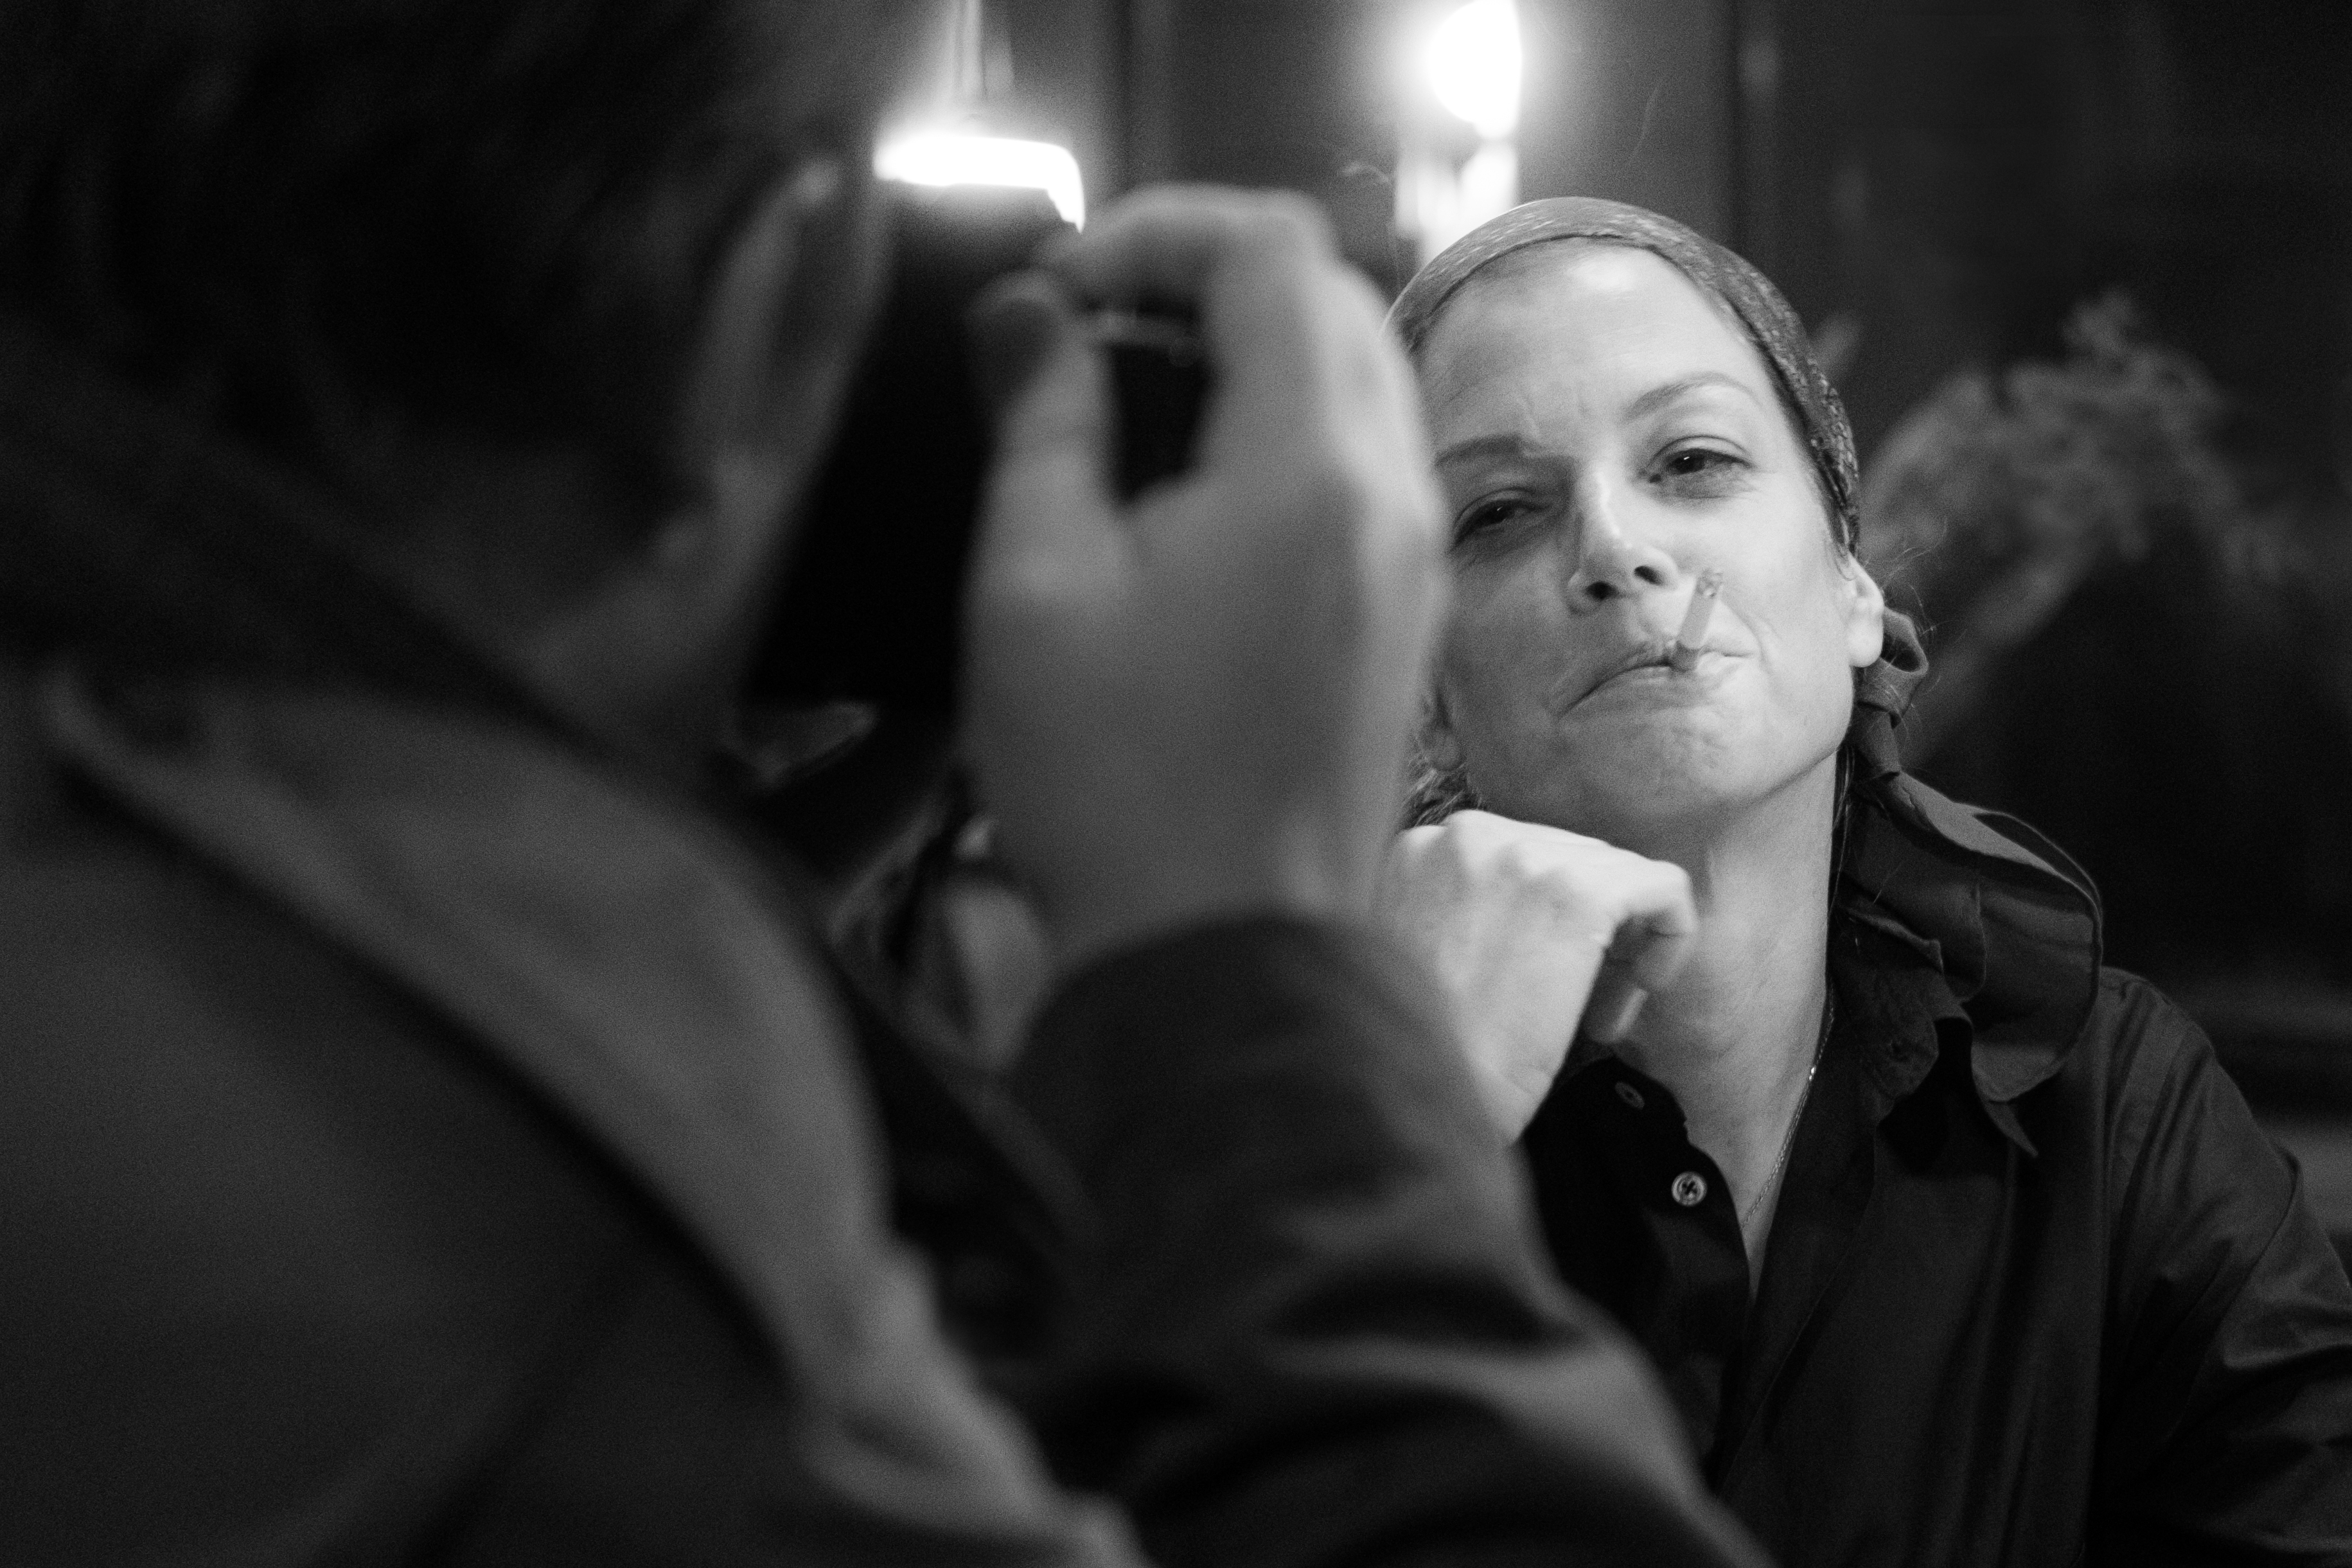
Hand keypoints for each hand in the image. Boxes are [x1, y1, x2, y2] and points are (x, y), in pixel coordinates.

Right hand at [963, 187, 1445, 967]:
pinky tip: (1191, 488)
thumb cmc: (1118, 790)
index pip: (1270, 252)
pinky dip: (1286, 429)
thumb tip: (1037, 316)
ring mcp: (1414, 560)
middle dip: (1205, 278)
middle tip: (1088, 329)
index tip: (1063, 283)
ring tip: (1128, 404)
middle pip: (1329, 296)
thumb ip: (1046, 422)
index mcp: (1309, 471)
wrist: (1228, 960)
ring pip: (1357, 375)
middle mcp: (1392, 498)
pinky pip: (1365, 463)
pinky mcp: (1405, 616)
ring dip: (1250, 350)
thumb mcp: (1035, 586)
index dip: (1156, 232)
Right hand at [1377, 810, 1697, 1136]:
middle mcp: (1464, 834)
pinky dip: (1670, 935)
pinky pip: (1662, 887)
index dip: (1542, 923)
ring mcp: (1521, 855)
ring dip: (1621, 947)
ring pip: (1615, 874)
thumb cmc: (1420, 1051)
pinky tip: (1644, 988)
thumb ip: (1461, 915)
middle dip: (1588, 933)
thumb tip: (1537, 919)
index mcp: (1420, 848)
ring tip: (1599, 1016)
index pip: (1517, 860)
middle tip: (1580, 1010)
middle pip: (1569, 861)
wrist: (1414, 1094)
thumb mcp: (1419, 958)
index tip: (1536, 985)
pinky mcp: (1580, 892)